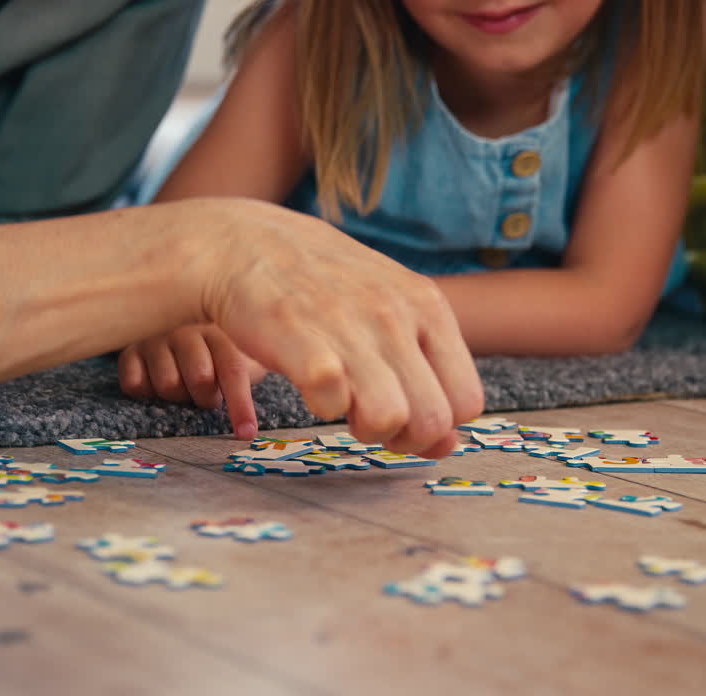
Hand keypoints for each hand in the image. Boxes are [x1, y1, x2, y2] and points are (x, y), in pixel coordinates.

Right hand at [119, 324, 266, 439]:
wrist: (174, 327)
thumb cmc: (214, 356)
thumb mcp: (240, 359)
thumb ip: (248, 378)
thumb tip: (257, 419)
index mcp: (218, 335)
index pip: (233, 372)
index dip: (240, 405)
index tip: (246, 433)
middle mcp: (186, 332)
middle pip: (200, 379)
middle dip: (205, 398)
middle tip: (205, 397)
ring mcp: (156, 340)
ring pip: (167, 384)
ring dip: (176, 397)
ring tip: (181, 388)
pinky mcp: (129, 351)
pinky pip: (135, 384)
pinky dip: (146, 393)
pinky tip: (154, 386)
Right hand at [186, 198, 483, 456]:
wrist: (239, 241)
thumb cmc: (321, 284)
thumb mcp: (390, 312)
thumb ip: (425, 369)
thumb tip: (448, 443)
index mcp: (428, 305)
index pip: (466, 401)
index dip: (436, 424)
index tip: (405, 416)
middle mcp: (396, 314)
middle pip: (433, 420)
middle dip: (404, 437)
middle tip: (371, 419)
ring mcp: (349, 322)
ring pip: (389, 419)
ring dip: (365, 429)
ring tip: (343, 405)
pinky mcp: (298, 335)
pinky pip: (330, 401)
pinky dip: (321, 407)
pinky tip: (310, 386)